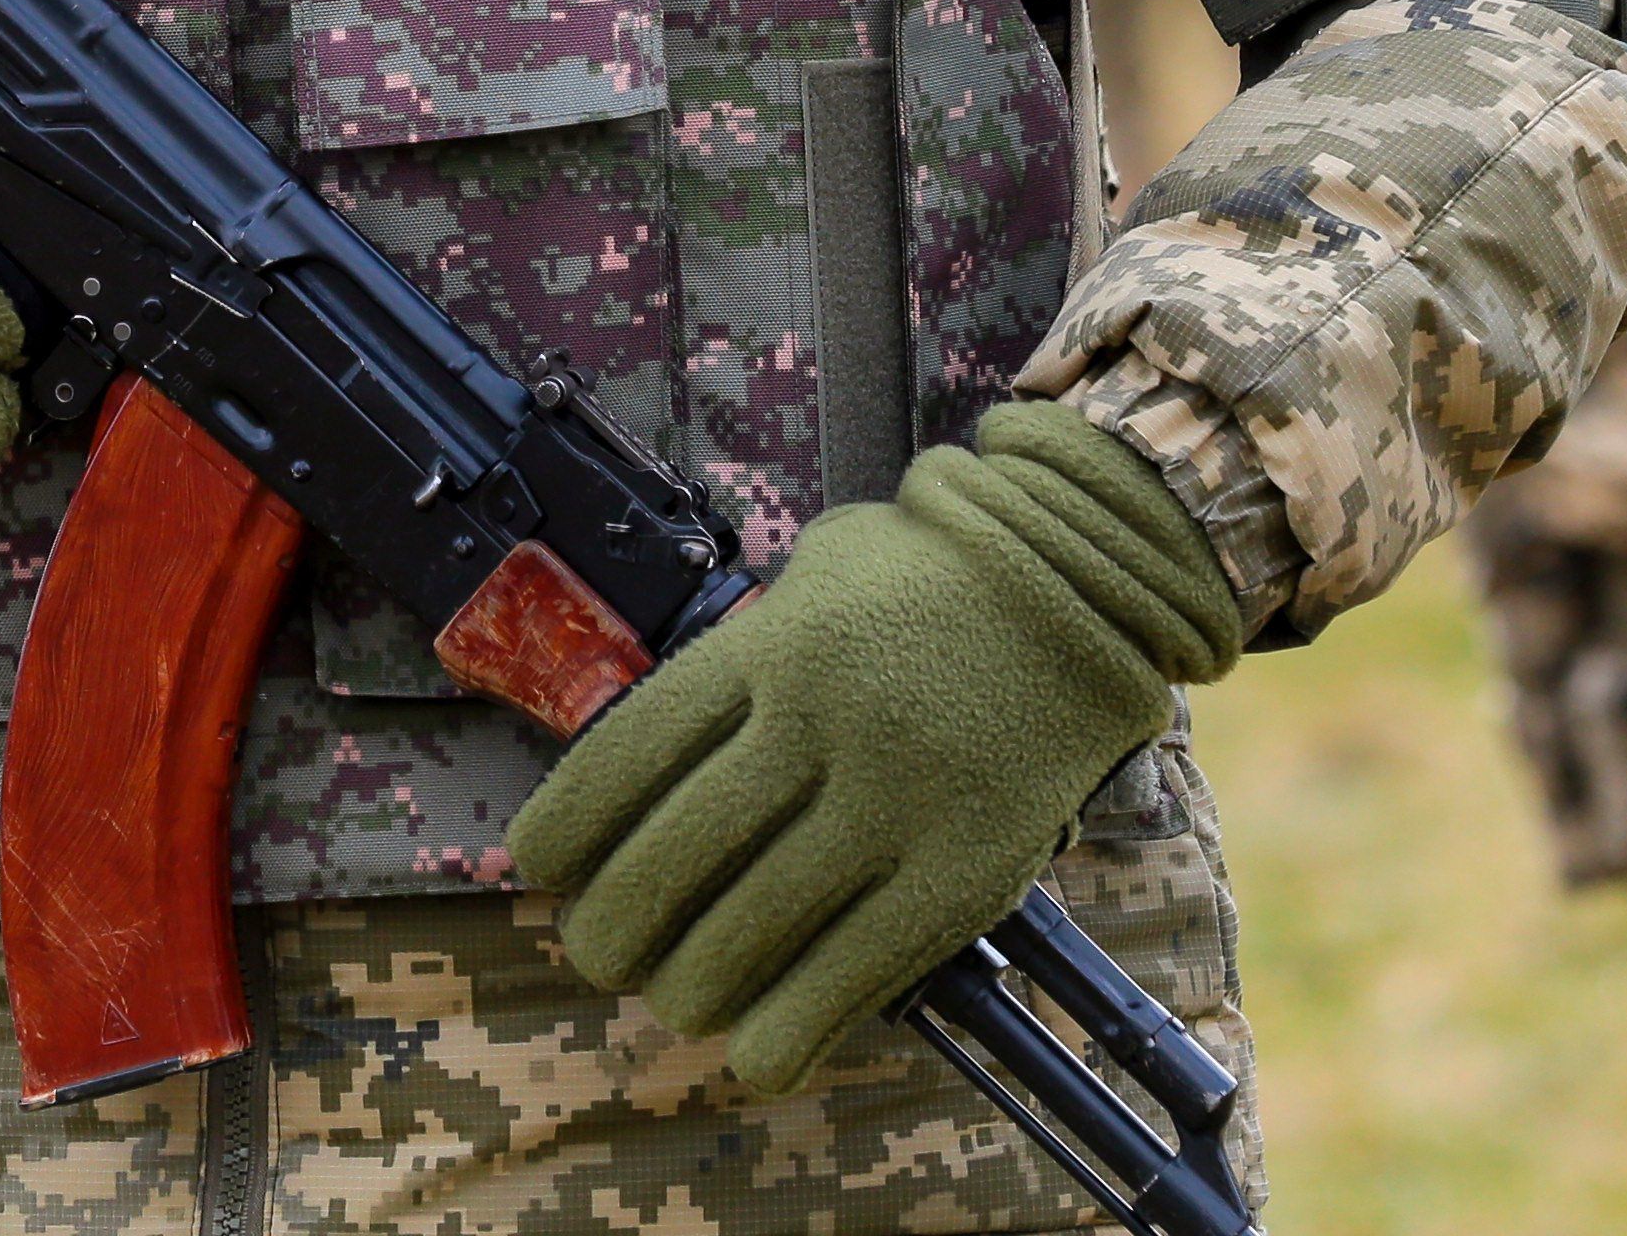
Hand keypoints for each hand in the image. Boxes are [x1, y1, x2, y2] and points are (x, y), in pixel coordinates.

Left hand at [511, 404, 1238, 1092]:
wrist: (1086, 583)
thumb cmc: (930, 575)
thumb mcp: (812, 576)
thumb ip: (739, 655)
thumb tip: (652, 756)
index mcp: (766, 647)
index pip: (624, 758)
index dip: (564, 832)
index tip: (540, 870)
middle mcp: (816, 726)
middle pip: (669, 861)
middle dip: (612, 931)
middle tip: (601, 952)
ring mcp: (891, 802)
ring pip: (748, 932)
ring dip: (688, 989)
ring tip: (675, 997)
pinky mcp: (960, 871)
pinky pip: (853, 974)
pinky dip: (789, 1029)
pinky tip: (756, 1051)